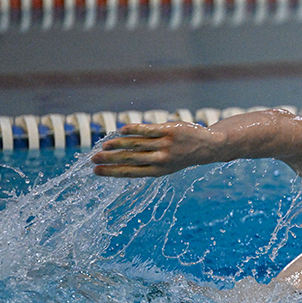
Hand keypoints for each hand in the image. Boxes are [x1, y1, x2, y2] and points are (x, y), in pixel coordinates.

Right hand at [92, 122, 220, 177]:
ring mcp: (165, 145)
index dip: (112, 172)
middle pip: (130, 159)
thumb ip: (145, 162)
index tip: (96, 171)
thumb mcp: (166, 165)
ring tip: (103, 145)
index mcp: (158, 171)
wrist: (208, 146)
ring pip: (136, 144)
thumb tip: (118, 158)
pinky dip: (133, 129)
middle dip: (109, 159)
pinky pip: (148, 129)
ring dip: (117, 145)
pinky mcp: (169, 130)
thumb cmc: (182, 156)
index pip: (130, 172)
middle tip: (93, 158)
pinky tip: (121, 130)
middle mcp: (161, 159)